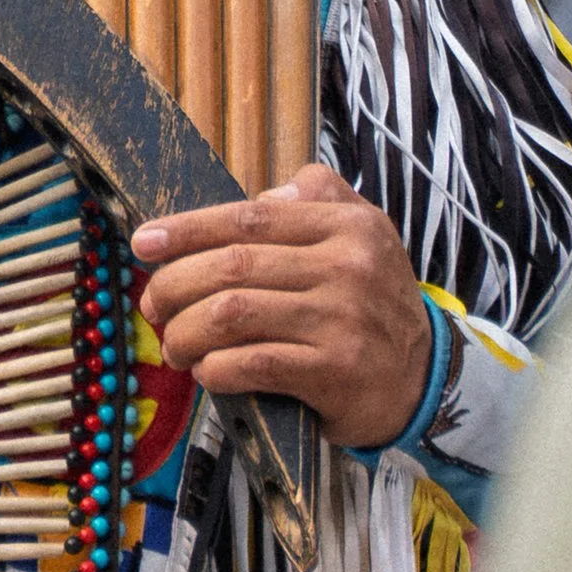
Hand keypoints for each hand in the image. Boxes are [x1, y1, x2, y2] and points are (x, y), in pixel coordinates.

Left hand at [130, 161, 431, 449]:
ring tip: (173, 344)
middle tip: (152, 305)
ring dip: (186, 331)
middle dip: (175, 284)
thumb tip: (265, 190)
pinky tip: (206, 371)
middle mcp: (347, 267)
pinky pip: (253, 363)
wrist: (427, 381)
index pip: (251, 216)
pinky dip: (216, 368)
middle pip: (232, 265)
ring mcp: (342, 321)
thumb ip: (319, 198)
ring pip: (233, 314)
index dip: (188, 228)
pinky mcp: (335, 372)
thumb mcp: (365, 236)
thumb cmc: (375, 305)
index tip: (144, 241)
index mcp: (347, 227)